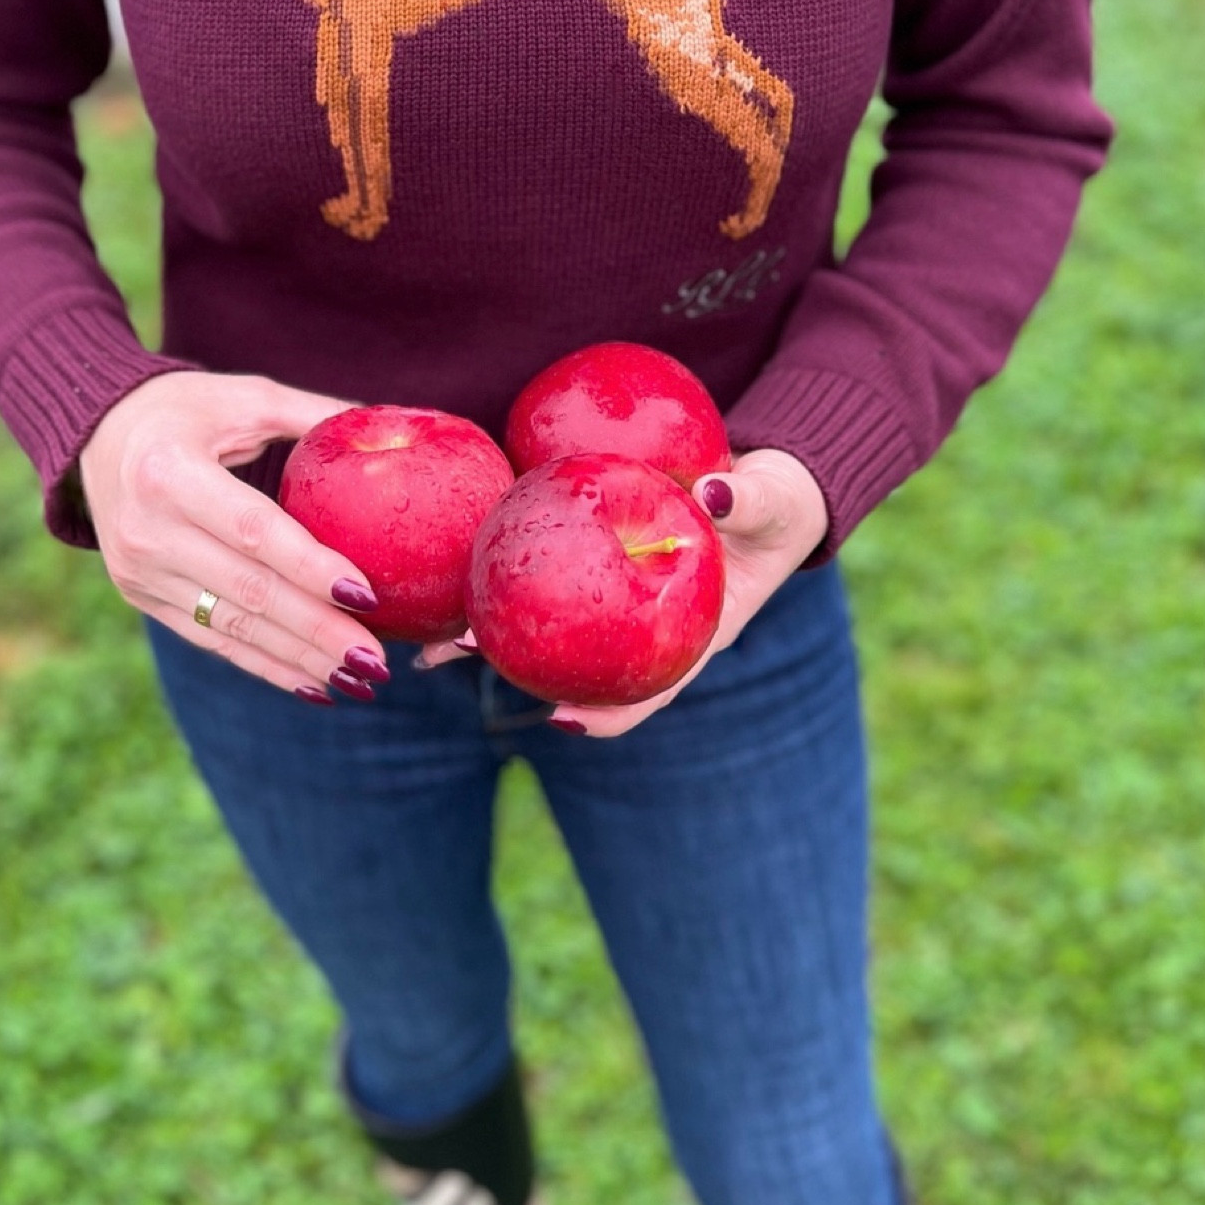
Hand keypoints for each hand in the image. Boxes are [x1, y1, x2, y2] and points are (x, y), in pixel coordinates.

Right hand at [79, 371, 389, 700]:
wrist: (96, 432)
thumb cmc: (185, 409)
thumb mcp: (245, 396)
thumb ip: (313, 415)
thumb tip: (388, 426)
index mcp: (167, 470)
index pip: (252, 531)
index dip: (309, 566)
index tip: (366, 595)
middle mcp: (145, 528)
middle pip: (246, 591)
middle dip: (317, 630)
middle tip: (376, 659)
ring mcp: (138, 570)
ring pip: (231, 626)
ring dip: (300, 658)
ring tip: (360, 678)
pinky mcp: (141, 596)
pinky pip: (211, 639)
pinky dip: (266, 665)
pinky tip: (315, 683)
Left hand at [416, 448, 829, 735]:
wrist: (766, 483)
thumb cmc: (776, 504)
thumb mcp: (771, 502)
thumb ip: (744, 500)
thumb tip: (711, 491)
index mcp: (687, 634)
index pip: (647, 688)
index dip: (608, 713)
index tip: (563, 721)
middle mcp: (640, 626)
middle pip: (573, 661)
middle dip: (511, 664)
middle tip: (451, 658)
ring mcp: (613, 596)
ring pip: (545, 619)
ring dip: (487, 621)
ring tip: (428, 626)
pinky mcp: (593, 556)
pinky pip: (545, 565)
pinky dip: (504, 565)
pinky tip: (456, 554)